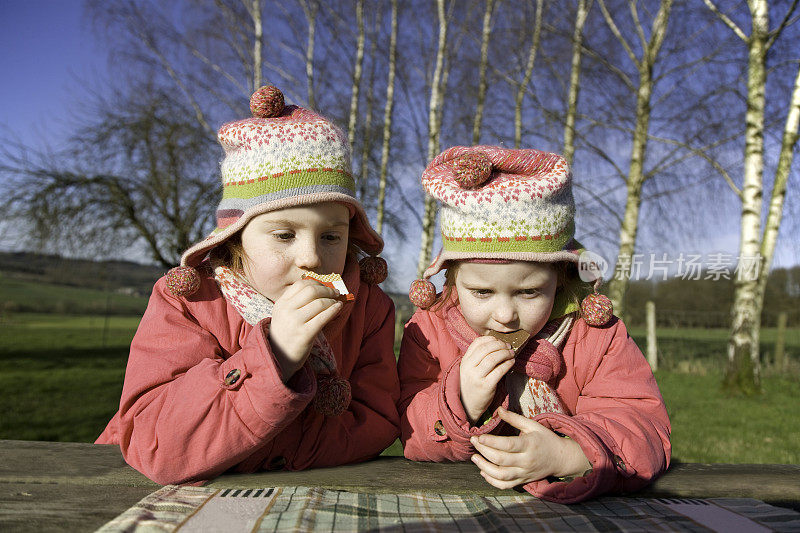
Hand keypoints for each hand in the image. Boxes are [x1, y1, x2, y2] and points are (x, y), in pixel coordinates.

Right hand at [269, 278, 342, 380]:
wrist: (280, 357)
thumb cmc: (287, 334)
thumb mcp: (285, 314)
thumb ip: (297, 302)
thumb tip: (322, 288)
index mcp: (281, 303)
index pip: (301, 284)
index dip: (316, 282)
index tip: (324, 286)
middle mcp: (286, 310)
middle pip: (311, 290)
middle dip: (327, 289)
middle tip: (335, 292)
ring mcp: (295, 322)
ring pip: (320, 303)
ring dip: (332, 301)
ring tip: (337, 302)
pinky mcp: (305, 334)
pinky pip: (324, 317)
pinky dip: (334, 310)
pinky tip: (338, 308)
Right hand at [459, 336, 514, 424]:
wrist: (466, 406)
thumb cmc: (471, 386)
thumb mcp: (469, 370)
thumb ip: (477, 359)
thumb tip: (497, 345)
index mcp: (465, 361)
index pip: (477, 343)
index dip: (491, 339)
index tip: (499, 341)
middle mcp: (469, 367)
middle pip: (486, 348)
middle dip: (500, 345)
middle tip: (508, 346)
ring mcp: (477, 377)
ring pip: (493, 358)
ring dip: (505, 353)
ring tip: (511, 353)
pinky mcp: (486, 386)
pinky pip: (499, 370)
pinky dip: (508, 364)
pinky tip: (512, 363)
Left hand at [469, 407, 590, 488]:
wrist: (560, 458)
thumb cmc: (545, 439)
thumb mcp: (532, 425)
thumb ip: (514, 418)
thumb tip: (498, 409)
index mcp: (529, 445)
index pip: (507, 445)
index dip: (491, 442)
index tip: (479, 436)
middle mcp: (526, 461)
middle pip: (501, 459)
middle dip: (484, 451)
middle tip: (473, 441)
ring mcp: (524, 473)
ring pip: (501, 475)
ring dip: (484, 468)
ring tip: (474, 458)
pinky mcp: (523, 481)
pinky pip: (505, 485)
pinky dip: (492, 481)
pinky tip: (483, 472)